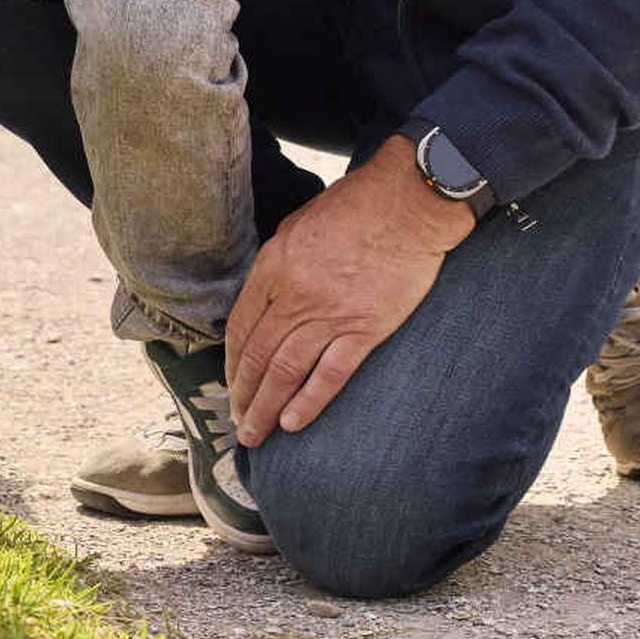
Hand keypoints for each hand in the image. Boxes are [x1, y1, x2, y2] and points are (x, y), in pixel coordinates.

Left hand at [223, 136, 476, 442]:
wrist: (408, 204)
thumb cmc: (355, 207)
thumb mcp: (297, 226)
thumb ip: (278, 266)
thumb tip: (264, 300)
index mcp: (274, 268)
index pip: (243, 327)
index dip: (233, 363)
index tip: (232, 384)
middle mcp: (295, 295)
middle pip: (259, 356)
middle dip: (243, 395)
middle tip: (237, 422)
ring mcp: (330, 314)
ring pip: (286, 371)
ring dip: (266, 407)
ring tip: (256, 434)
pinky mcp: (365, 328)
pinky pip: (330, 374)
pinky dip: (309, 402)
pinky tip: (294, 423)